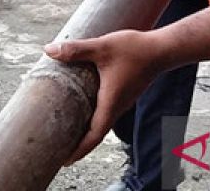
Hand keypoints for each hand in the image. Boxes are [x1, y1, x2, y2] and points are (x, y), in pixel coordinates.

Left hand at [43, 29, 166, 163]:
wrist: (161, 49)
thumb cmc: (134, 50)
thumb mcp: (102, 47)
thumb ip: (76, 50)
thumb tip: (48, 50)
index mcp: (110, 103)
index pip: (94, 136)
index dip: (79, 150)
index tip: (65, 161)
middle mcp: (117, 107)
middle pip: (96, 134)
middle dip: (79, 144)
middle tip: (59, 149)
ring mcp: (121, 102)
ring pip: (101, 123)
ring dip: (86, 131)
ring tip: (67, 132)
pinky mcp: (123, 94)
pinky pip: (105, 113)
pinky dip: (92, 118)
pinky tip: (82, 109)